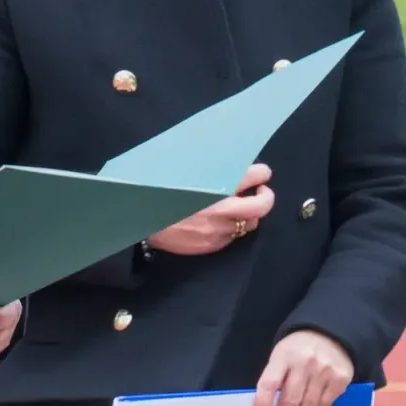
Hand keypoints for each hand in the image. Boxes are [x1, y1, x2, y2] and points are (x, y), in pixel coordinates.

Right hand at [146, 164, 274, 255]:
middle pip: (262, 206)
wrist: (140, 220)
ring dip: (249, 214)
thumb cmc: (161, 190)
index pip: (254, 176)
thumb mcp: (183, 170)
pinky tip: (221, 221)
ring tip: (240, 207)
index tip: (261, 174)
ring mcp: (219, 230)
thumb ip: (208, 167)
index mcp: (216, 185)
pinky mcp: (213, 245)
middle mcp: (222, 209)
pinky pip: (233, 237)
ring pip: (250, 224)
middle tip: (259, 192)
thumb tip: (228, 160)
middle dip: (265, 197)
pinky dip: (233, 228)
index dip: (262, 174)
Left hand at [255, 329, 354, 405]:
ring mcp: (323, 372)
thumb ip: (275, 377)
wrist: (329, 333)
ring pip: (308, 405)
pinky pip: (325, 404)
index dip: (263, 402)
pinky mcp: (339, 379)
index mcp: (283, 355)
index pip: (269, 384)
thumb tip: (270, 403)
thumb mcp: (281, 354)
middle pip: (290, 400)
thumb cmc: (299, 348)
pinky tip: (311, 405)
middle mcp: (303, 363)